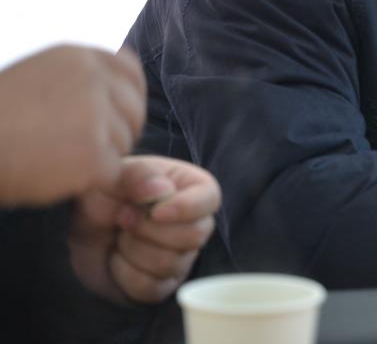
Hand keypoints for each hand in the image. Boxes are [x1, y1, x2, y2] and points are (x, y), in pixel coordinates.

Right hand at [0, 45, 145, 205]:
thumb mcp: (35, 76)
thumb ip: (76, 79)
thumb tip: (122, 91)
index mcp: (76, 55)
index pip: (130, 71)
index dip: (129, 96)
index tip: (119, 114)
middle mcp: (91, 78)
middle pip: (134, 109)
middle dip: (118, 130)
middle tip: (85, 147)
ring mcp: (94, 115)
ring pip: (124, 142)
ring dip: (102, 156)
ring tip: (58, 159)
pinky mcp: (92, 154)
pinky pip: (113, 172)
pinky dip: (92, 180)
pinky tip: (59, 176)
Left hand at [68, 155, 220, 304]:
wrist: (81, 226)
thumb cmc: (105, 193)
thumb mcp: (115, 173)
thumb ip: (139, 175)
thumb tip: (160, 190)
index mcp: (193, 190)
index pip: (210, 199)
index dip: (186, 208)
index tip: (156, 211)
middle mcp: (195, 224)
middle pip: (194, 236)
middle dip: (149, 229)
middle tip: (123, 216)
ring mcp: (181, 257)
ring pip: (170, 264)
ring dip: (132, 249)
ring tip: (119, 234)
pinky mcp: (162, 285)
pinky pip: (151, 288)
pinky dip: (124, 273)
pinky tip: (116, 258)